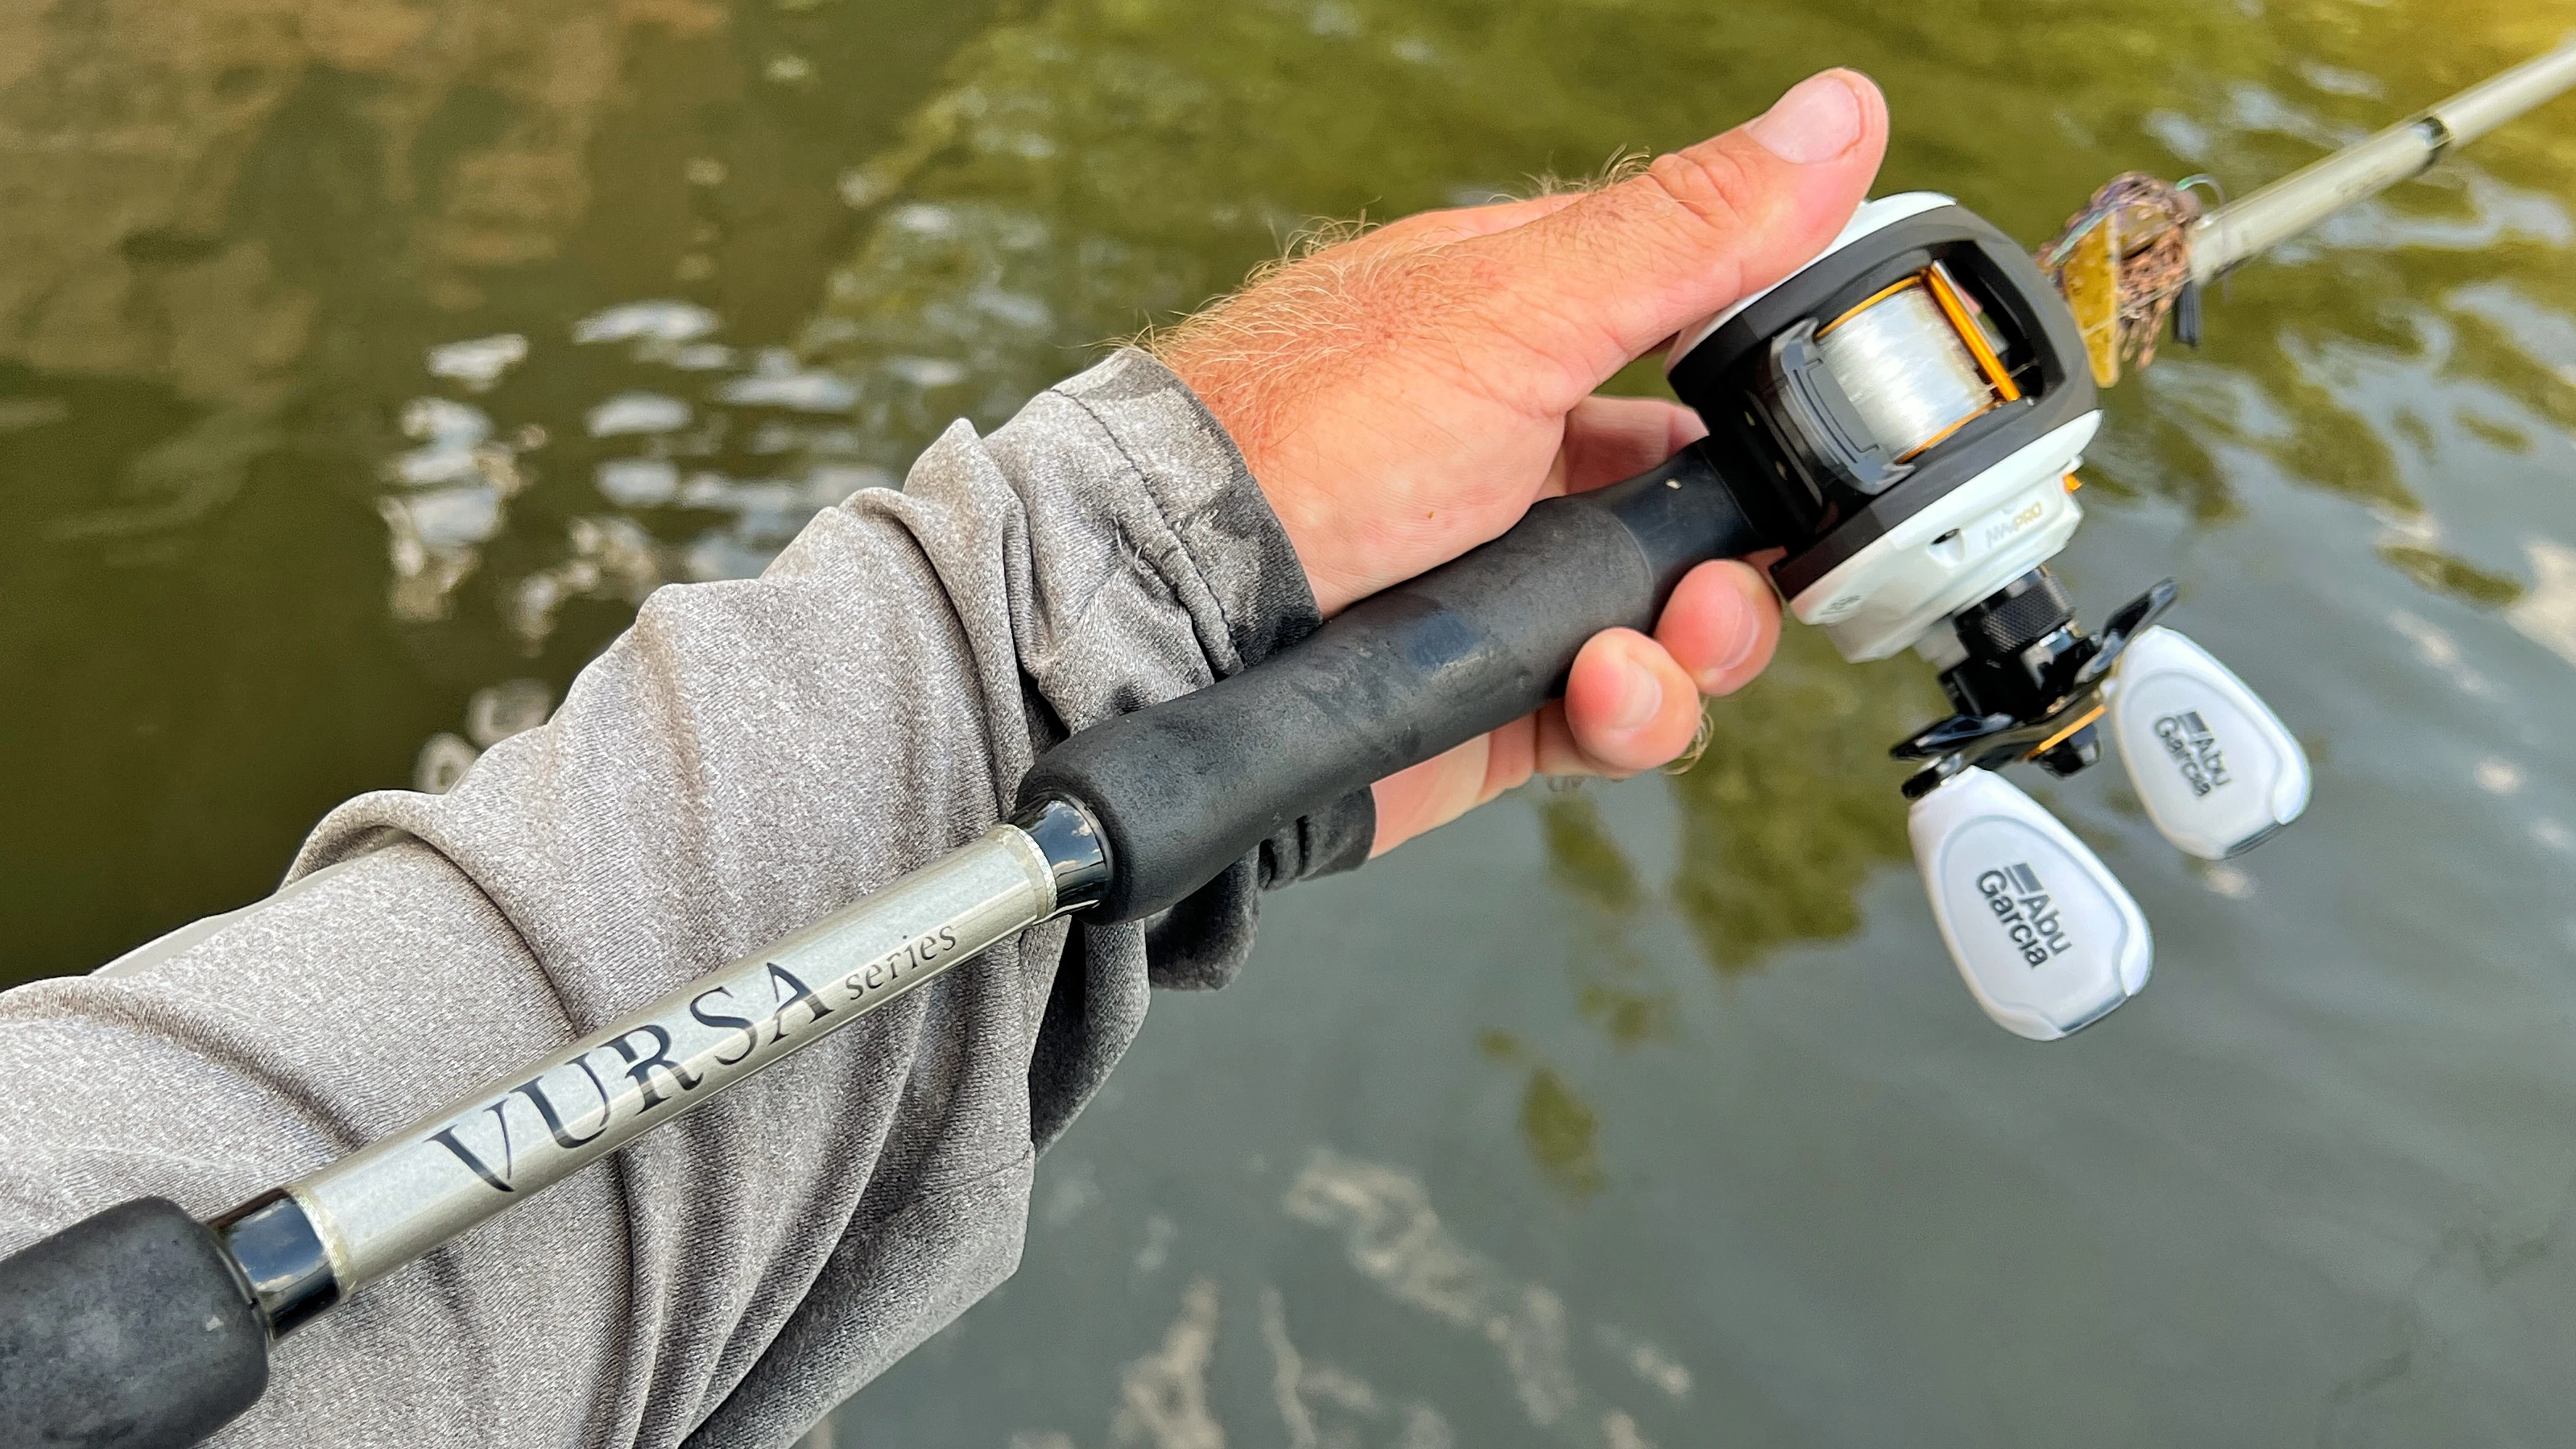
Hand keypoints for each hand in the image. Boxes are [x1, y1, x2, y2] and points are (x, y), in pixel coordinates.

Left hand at [1156, 70, 1889, 852]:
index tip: (1830, 427)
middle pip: (1716, 512)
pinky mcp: (1503, 698)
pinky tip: (1595, 692)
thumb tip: (1836, 114)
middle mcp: (1539, 462)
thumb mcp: (1517, 307)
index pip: (1713, 346)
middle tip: (1728, 569)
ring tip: (1646, 645)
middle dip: (1750, 553)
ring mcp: (1521, 587)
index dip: (1784, 393)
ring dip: (1699, 645)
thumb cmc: (1302, 434)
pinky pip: (1625, 718)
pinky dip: (1634, 716)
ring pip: (1686, 626)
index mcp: (1543, 337)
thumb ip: (1689, 232)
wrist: (1177, 614)